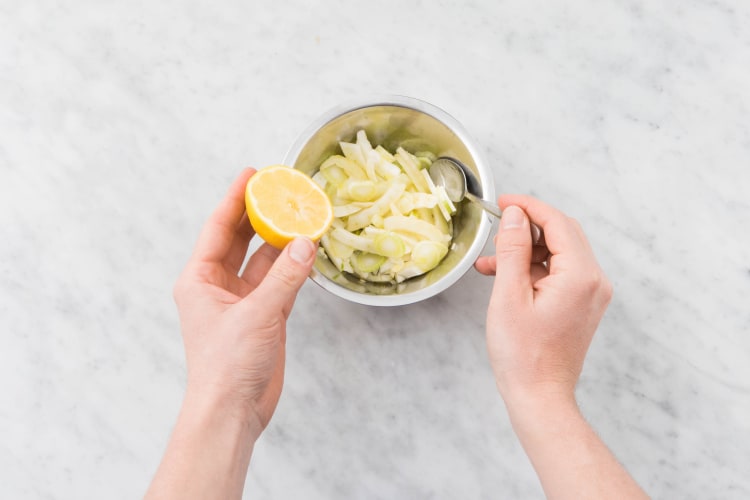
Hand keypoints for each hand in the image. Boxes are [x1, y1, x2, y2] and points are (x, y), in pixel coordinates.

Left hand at [147, 169, 317, 498]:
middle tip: (280, 188)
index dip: (235, 198)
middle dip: (258, 214)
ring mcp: (241, 301)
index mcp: (200, 280)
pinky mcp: (263, 317)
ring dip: (280, 240)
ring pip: (262, 260)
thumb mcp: (258, 315)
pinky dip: (293, 267)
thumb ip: (285, 277)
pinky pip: (279, 282)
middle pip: (240, 239)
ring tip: (301, 214)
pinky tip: (307, 250)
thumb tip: (307, 242)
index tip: (252, 174)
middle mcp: (217, 286)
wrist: (232, 412)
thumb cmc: (227, 366)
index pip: (219, 228)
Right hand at [475, 195, 612, 405]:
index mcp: (581, 276)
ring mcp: (591, 294)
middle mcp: (594, 281)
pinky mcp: (582, 304)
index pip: (557, 223)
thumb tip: (515, 216)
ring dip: (526, 250)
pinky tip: (504, 276)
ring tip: (492, 261)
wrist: (539, 395)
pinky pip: (559, 272)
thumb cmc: (523, 354)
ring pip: (559, 253)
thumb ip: (513, 250)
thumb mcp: (509, 295)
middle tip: (498, 225)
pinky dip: (533, 269)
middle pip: (563, 234)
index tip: (503, 201)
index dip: (528, 207)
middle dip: (528, 227)